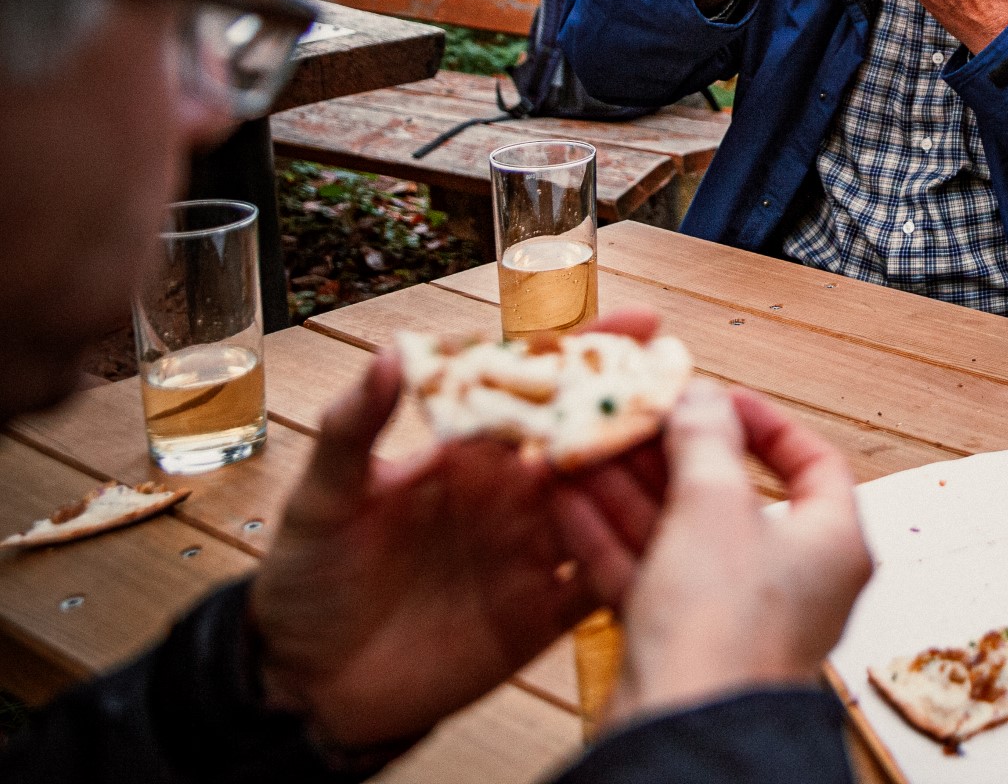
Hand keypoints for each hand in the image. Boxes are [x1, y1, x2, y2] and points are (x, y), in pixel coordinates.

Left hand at [247, 310, 665, 747]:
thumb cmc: (305, 581)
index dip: (589, 351)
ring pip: (612, 505)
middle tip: (695, 388)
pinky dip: (637, 562)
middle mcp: (511, 493)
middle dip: (645, 411)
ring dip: (653, 480)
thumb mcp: (322, 498)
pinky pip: (603, 581)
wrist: (305, 686)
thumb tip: (390, 352)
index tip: (642, 322)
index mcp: (468, 452)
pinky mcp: (540, 613)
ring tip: (702, 456)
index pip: (536, 388)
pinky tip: (674, 544)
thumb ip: (355, 427)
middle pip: (591, 442)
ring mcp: (532, 551)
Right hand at [557, 381, 871, 725]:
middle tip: (631, 418)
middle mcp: (791, 578)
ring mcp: (733, 612)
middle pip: (732, 495)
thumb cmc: (726, 625)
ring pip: (679, 533)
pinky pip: (646, 572)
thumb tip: (702, 399)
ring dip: (628, 488)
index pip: (813, 462)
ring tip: (584, 448)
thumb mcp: (716, 505)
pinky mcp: (681, 642)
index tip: (715, 397)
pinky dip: (609, 536)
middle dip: (672, 453)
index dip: (763, 422)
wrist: (685, 731)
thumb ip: (706, 442)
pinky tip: (567, 498)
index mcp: (831, 542)